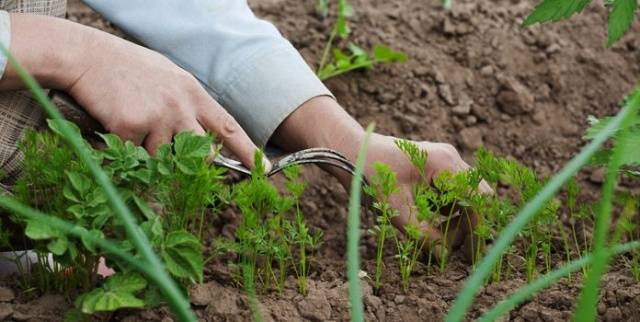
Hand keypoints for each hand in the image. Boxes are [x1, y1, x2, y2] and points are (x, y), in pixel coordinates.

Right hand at [1, 13, 263, 167]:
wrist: (87, 56)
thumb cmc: (128, 69)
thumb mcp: (169, 78)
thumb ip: (187, 104)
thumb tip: (200, 135)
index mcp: (194, 94)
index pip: (229, 128)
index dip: (248, 152)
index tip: (263, 170)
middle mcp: (181, 107)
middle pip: (200, 154)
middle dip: (189, 163)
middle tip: (170, 152)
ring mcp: (158, 117)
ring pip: (162, 159)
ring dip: (147, 151)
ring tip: (131, 121)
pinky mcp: (132, 127)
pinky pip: (133, 156)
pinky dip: (124, 148)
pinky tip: (115, 122)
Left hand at [363, 135, 492, 259]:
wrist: (352, 150)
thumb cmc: (371, 173)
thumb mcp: (395, 207)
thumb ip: (421, 232)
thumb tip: (444, 255)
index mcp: (444, 163)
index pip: (476, 199)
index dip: (475, 229)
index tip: (470, 254)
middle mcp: (449, 159)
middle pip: (477, 196)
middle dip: (469, 224)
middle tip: (459, 251)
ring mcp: (444, 161)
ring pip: (465, 196)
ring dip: (457, 219)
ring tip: (439, 239)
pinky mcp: (435, 168)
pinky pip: (451, 193)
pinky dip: (447, 211)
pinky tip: (430, 224)